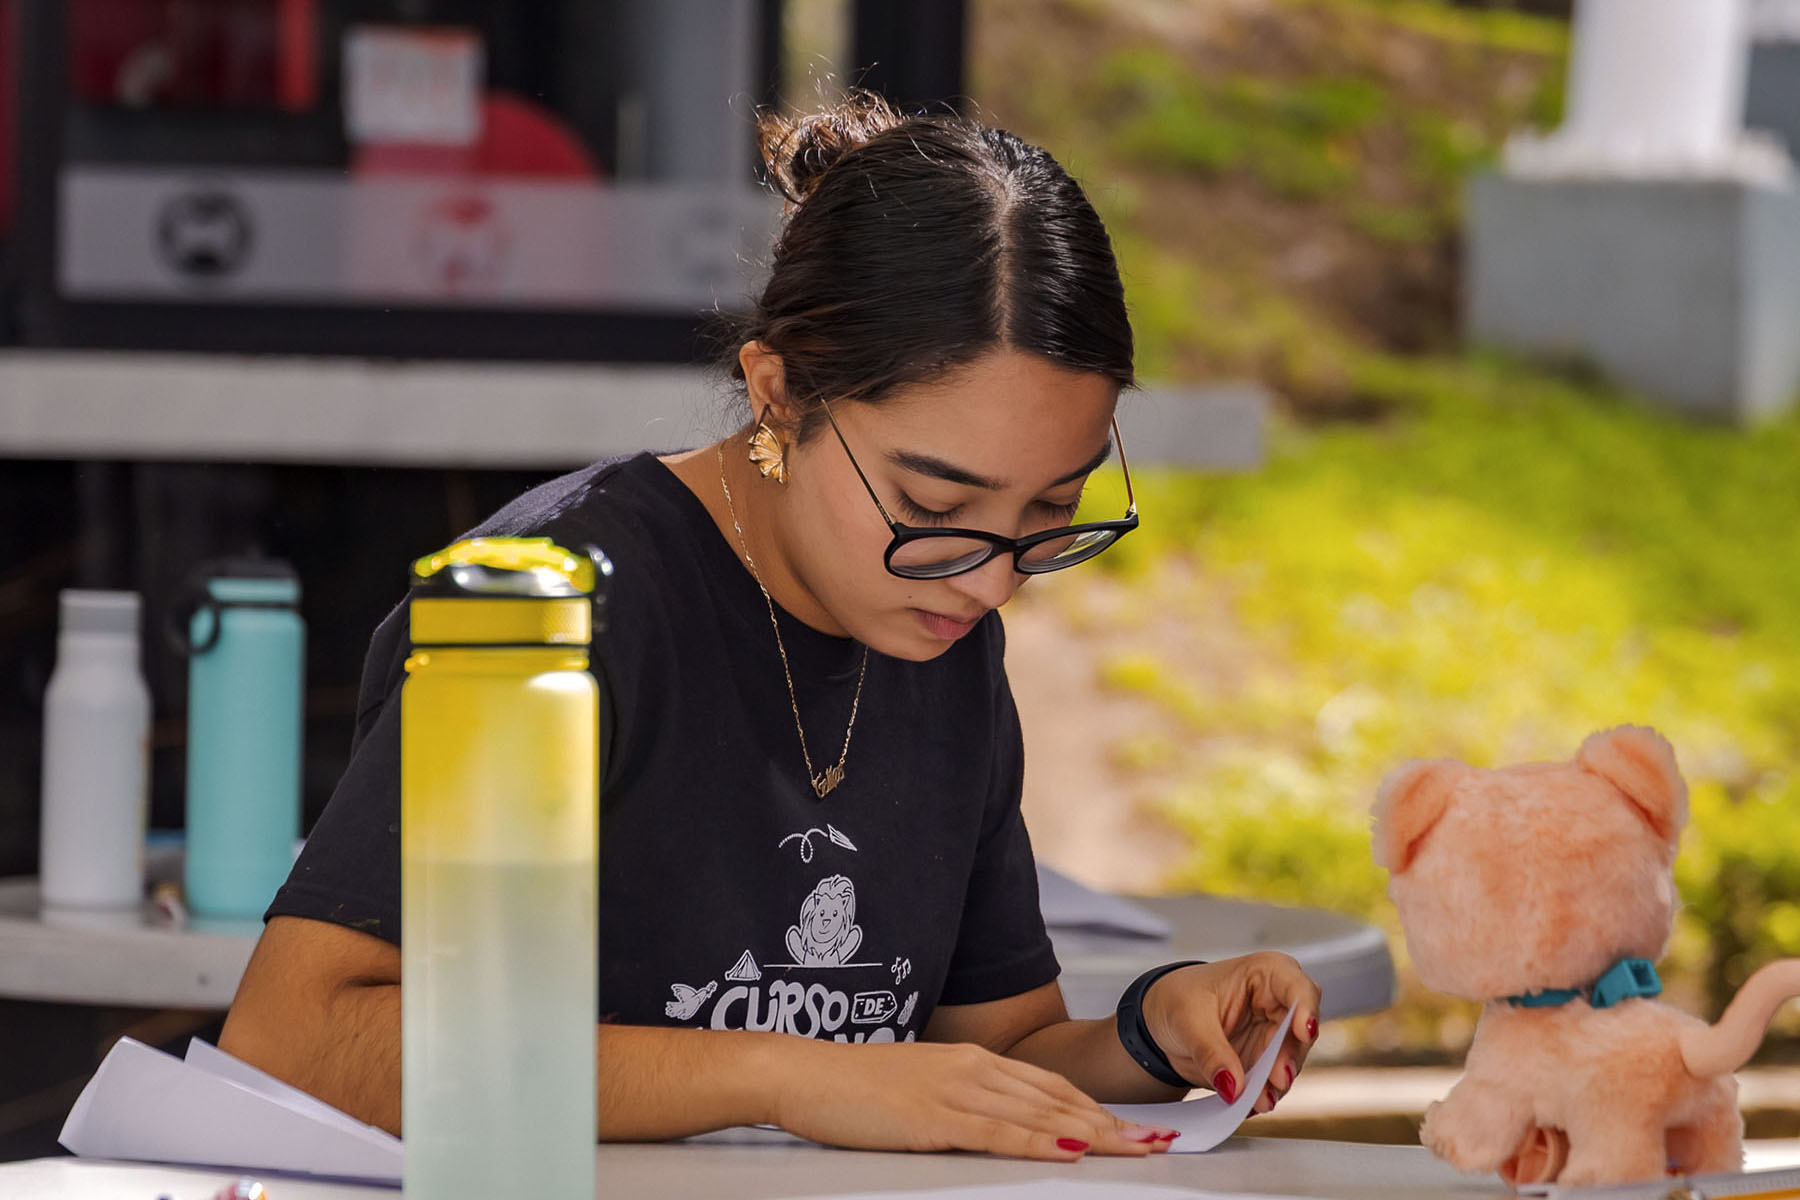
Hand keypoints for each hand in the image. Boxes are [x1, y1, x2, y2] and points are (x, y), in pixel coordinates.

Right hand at [772, 1039, 1181, 1159]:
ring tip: (1137, 1151)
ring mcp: (956, 1091)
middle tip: (1161, 1143)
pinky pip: (999, 1132)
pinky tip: (1070, 1149)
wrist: (804, 1074)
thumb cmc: (856, 1089)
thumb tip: (999, 1126)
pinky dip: (1040, 1141)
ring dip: (1095, 1134)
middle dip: (1114, 1124)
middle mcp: (974, 1069)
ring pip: (1040, 1114)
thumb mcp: (920, 1089)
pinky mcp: (935, 1118)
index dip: (1099, 1108)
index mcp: (972, 1062)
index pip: (1051, 1086)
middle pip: (1059, 1099)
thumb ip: (963, 1102)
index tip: (1136, 1128)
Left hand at [1141, 952, 1321, 1114]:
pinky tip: (1251, 1105)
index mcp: (1264, 974)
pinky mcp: (1267, 1063)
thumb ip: (1211, 1052)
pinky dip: (1263, 1094)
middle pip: (1300, 1031)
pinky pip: (1273, 1083)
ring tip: (1259, 1100)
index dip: (1306, 1008)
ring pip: (1291, 1062)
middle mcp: (1278, 1003)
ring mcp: (1275, 1035)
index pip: (1297, 987)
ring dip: (1276, 1083)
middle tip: (1276, 1080)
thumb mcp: (1187, 1020)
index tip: (1303, 1032)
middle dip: (1289, 1057)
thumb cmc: (1178, 1000)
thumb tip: (1233, 1086)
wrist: (1163, 1021)